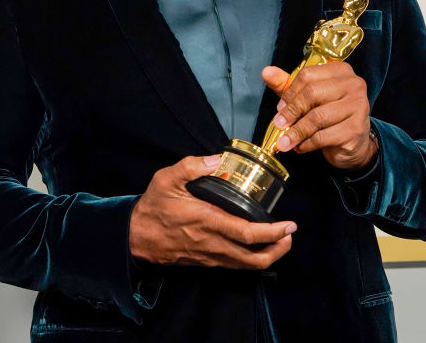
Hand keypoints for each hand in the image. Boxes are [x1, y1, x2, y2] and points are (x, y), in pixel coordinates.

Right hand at [129, 155, 295, 267]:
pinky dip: (252, 259)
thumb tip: (216, 159)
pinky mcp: (207, 262)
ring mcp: (211, 256)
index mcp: (207, 221)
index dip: (273, 232)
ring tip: (280, 240)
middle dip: (278, 249)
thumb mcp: (166, 179)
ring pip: (247, 266)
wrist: (136, 237)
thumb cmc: (153, 207)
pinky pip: (236, 266)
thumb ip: (191, 166)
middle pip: (255, 258)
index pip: (247, 233)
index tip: (289, 225)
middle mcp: (213, 243)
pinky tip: (257, 246)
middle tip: (290, 235)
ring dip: (268, 256)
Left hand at [261, 63, 376, 170]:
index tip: (279, 107)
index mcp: (341, 70)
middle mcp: (353, 84)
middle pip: (313, 93)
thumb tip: (266, 72)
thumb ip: (287, 84)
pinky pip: (323, 136)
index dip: (290, 92)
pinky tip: (300, 147)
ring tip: (284, 141)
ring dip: (296, 131)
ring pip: (317, 117)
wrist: (355, 142)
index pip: (308, 74)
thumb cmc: (330, 114)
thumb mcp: (307, 97)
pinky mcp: (356, 129)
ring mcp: (358, 106)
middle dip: (292, 111)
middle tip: (278, 124)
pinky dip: (307, 144)